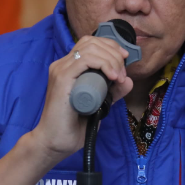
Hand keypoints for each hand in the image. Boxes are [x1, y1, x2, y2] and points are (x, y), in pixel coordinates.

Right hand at [28, 37, 133, 163]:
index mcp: (69, 67)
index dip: (110, 46)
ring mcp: (61, 70)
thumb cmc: (74, 126)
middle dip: (114, 53)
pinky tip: (112, 76)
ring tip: (118, 77)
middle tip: (122, 74)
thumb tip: (128, 80)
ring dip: (111, 59)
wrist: (55, 143)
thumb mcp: (100, 104)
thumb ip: (112, 93)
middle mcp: (63, 64)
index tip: (124, 60)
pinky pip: (85, 60)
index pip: (90, 43)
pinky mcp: (61, 78)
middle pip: (92, 42)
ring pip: (90, 48)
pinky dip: (103, 64)